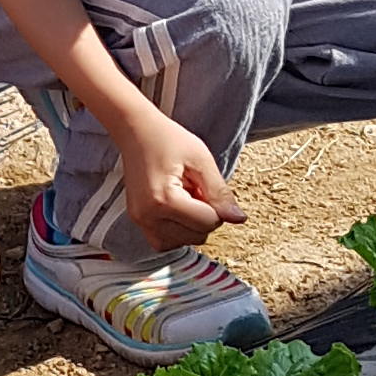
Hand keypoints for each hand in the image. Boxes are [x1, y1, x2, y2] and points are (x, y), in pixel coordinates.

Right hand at [114, 112, 245, 244]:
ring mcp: (139, 220)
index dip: (216, 207)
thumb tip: (238, 219)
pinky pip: (162, 242)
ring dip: (190, 227)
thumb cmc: (168, 139)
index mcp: (165, 200)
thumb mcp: (201, 160)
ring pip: (180, 244)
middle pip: (196, 237)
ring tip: (185, 199)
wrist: (136, 131)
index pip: (208, 223)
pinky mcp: (137, 220)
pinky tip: (176, 211)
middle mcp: (148, 216)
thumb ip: (220, 193)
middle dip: (203, 217)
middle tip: (195, 190)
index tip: (205, 186)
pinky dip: (175, 232)